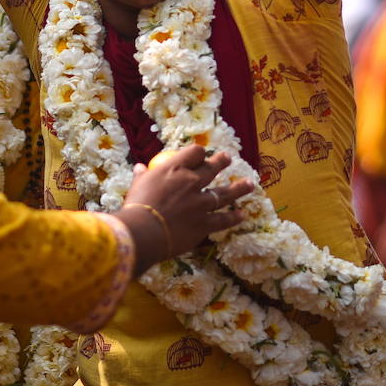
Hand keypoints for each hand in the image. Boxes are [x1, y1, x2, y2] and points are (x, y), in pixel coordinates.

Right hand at [121, 145, 251, 259]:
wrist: (143, 232)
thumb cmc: (136, 207)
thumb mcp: (136, 186)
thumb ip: (142, 176)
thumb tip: (140, 167)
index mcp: (174, 169)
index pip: (194, 152)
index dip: (199, 152)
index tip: (201, 154)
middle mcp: (191, 181)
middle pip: (211, 168)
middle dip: (222, 162)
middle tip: (229, 158)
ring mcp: (200, 202)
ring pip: (224, 193)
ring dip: (238, 188)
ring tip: (249, 184)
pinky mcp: (204, 223)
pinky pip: (223, 219)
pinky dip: (233, 217)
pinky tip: (242, 215)